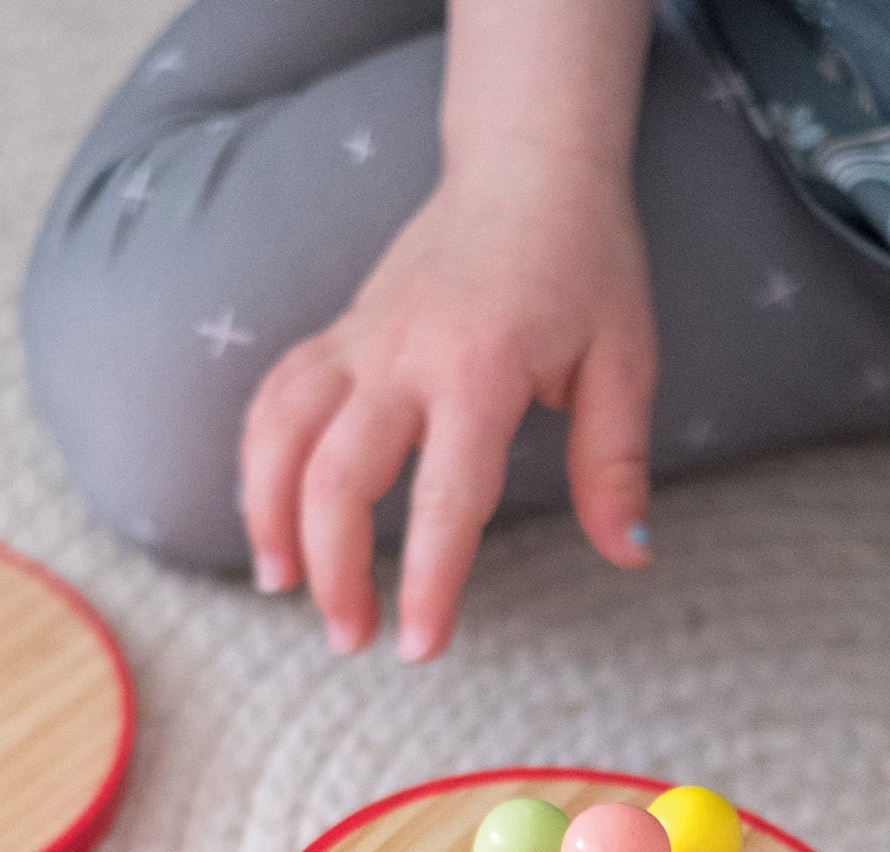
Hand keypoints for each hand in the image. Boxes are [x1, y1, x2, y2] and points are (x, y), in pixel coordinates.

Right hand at [240, 160, 655, 658]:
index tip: (419, 649)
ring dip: (269, 517)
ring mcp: (361, 340)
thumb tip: (630, 554)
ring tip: (281, 588)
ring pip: (282, 434)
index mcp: (481, 370)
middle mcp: (404, 356)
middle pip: (336, 477)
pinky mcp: (339, 333)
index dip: (428, 582)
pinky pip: (276, 399)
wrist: (527, 163)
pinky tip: (269, 518)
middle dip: (334, 571)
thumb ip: (616, 464)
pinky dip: (259, 461)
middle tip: (353, 639)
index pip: (445, 498)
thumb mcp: (624, 361)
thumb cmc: (586, 265)